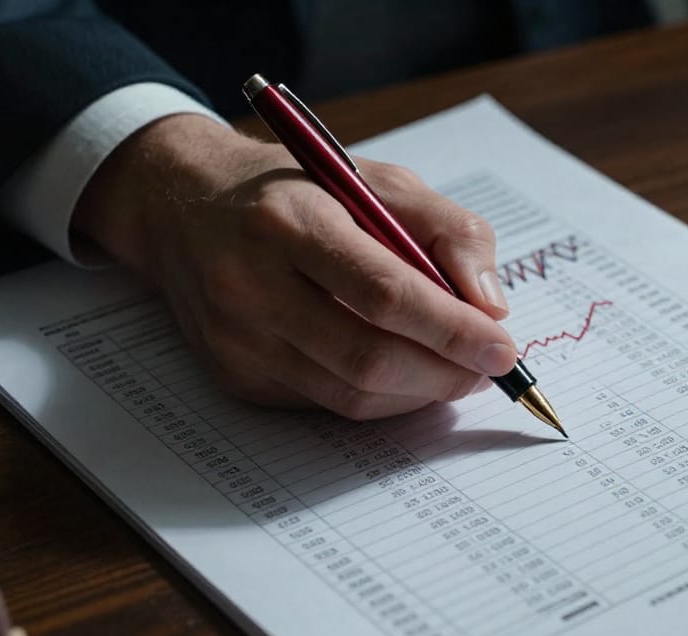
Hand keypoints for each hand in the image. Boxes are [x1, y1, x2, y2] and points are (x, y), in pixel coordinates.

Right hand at [72, 114, 514, 418]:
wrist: (184, 209)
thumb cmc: (297, 191)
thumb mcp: (378, 180)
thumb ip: (448, 230)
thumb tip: (490, 306)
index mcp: (289, 221)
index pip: (384, 292)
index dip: (452, 329)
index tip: (503, 348)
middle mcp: (250, 284)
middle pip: (367, 357)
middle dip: (444, 374)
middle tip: (487, 369)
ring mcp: (236, 340)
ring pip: (349, 395)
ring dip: (419, 393)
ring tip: (455, 371)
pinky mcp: (233, 377)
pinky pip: (324, 404)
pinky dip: (378, 398)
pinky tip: (401, 372)